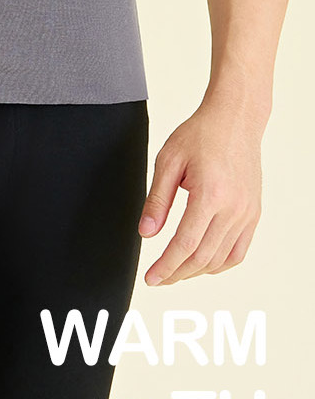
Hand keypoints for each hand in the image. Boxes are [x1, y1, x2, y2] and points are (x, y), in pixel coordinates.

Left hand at [138, 95, 262, 284]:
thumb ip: (157, 200)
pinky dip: (219, 263)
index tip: (151, 278)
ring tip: (175, 271)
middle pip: (203, 257)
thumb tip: (146, 233)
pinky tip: (202, 262)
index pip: (185, 244)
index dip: (166, 266)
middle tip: (158, 278)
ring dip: (196, 271)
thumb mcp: (168, 160)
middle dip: (177, 273)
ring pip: (221, 259)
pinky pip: (238, 251)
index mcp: (210, 195)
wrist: (235, 120)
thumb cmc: (199, 135)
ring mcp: (247, 213)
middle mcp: (233, 209)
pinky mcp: (253, 214)